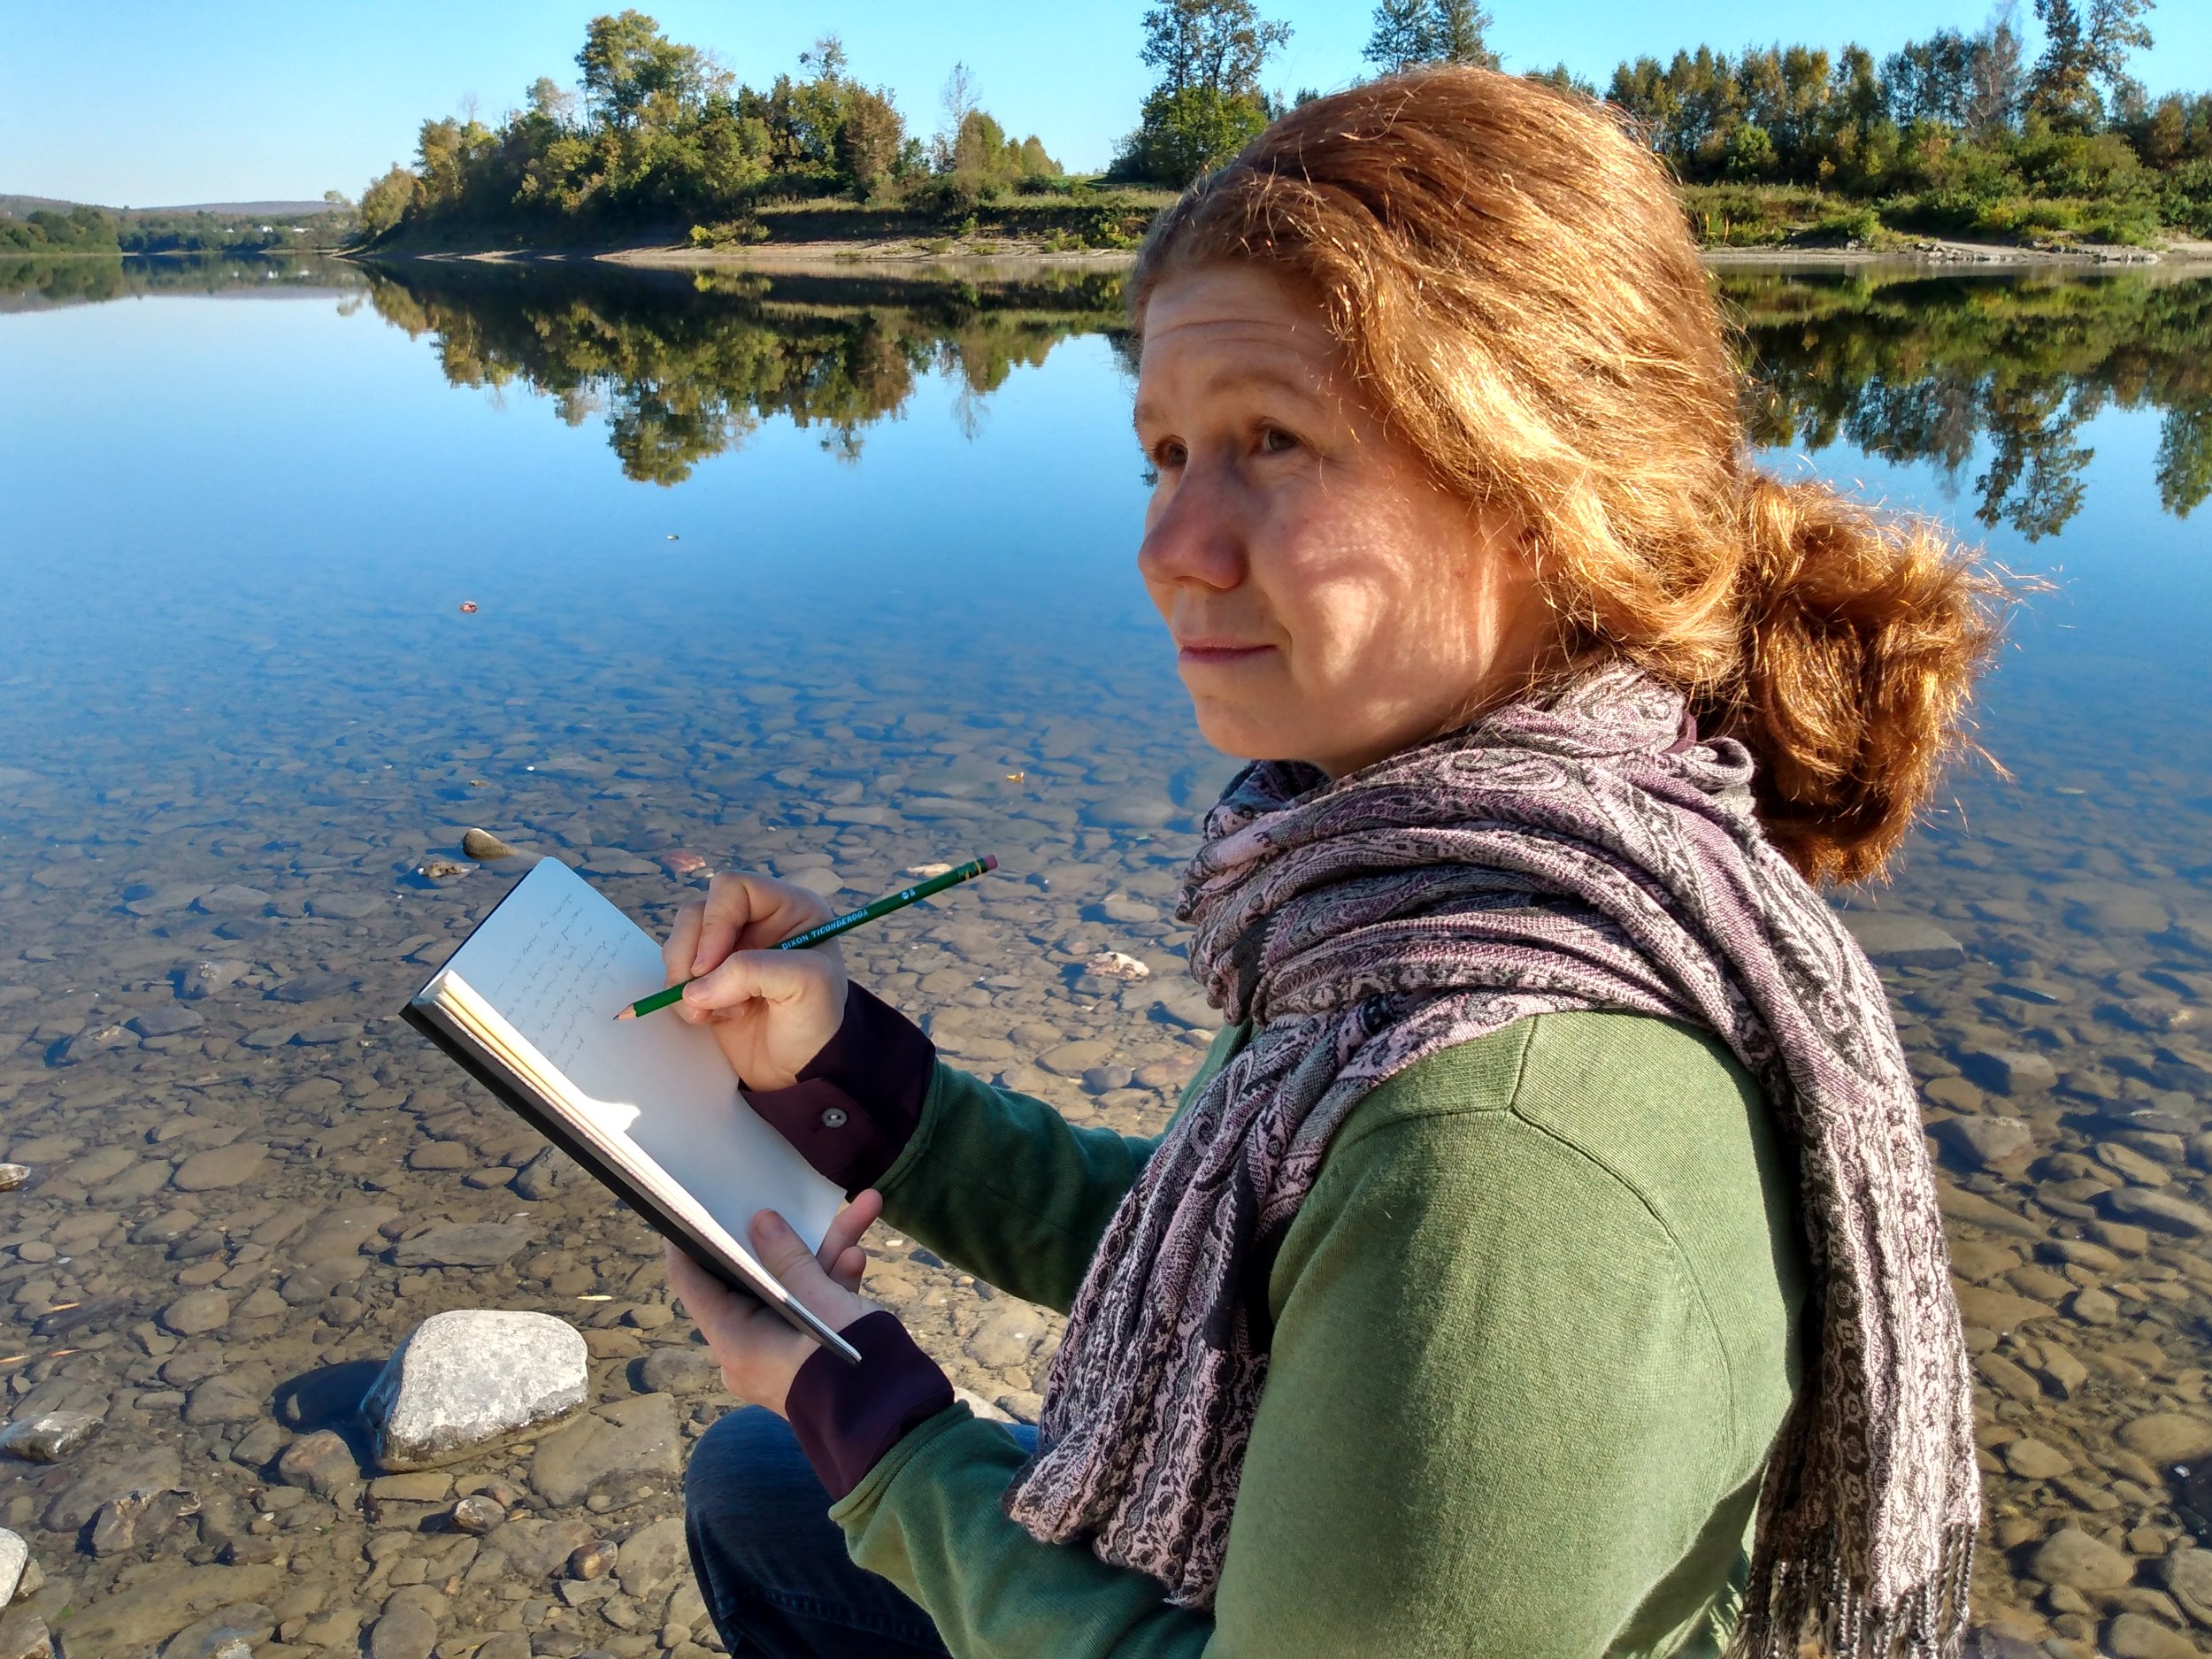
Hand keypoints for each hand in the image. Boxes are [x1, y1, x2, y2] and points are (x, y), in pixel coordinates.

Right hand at [663, 871, 847, 1089]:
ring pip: (679, 942)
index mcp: (790, 908)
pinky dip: (682, 999)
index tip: (713, 964)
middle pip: (695, 913)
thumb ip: (754, 971)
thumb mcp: (807, 985)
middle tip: (706, 997)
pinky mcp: (707, 978)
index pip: (732, 887)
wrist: (801, 1071)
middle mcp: (756, 921)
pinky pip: (674, 973)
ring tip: (717, 1013)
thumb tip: (697, 987)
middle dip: (693, 957)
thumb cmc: (817, 1023)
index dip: (715, 921)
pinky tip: (712, 1019)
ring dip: (686, 981)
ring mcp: (728, 949)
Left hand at [665, 1190, 884, 1415]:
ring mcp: (781, 1353)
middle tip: (792, 1197)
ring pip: (795, 1289)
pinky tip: (860, 1257)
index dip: (692, 1240)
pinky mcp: (810, 1356)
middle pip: (756, 1278)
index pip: (693, 1282)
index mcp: (735, 1341)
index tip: (698, 1201)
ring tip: (863, 1208)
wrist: (897, 1425)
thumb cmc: (852, 1367)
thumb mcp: (822, 1304)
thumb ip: (790, 1259)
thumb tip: (760, 1220)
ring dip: (827, 1253)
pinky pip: (813, 1311)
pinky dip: (834, 1284)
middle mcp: (750, 1349)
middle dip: (789, 1236)